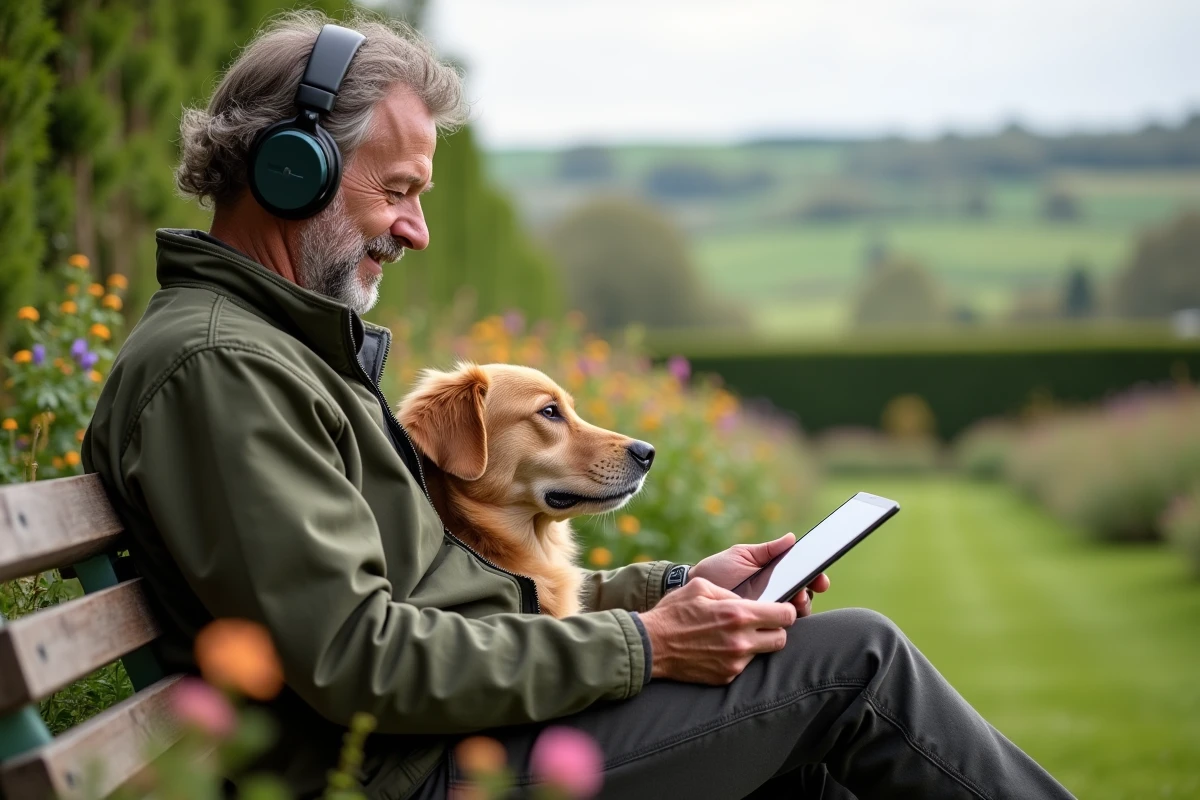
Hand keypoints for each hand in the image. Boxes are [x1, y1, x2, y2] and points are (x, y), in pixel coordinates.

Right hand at [638, 577, 797, 683]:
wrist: (650, 646)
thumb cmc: (673, 612)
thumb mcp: (701, 587)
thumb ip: (731, 592)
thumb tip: (748, 601)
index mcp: (738, 614)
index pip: (785, 616)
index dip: (786, 611)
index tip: (780, 610)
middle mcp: (741, 641)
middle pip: (782, 639)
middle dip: (776, 629)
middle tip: (762, 624)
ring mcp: (734, 662)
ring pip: (764, 654)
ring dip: (756, 644)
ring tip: (736, 635)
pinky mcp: (726, 677)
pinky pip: (744, 666)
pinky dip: (738, 657)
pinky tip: (720, 648)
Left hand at [689, 533, 830, 616]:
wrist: (694, 591)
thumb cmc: (718, 570)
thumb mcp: (742, 556)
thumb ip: (767, 550)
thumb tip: (791, 538)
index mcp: (776, 576)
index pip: (803, 578)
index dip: (816, 579)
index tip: (820, 579)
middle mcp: (776, 596)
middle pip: (803, 598)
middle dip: (809, 595)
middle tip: (802, 593)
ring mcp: (766, 614)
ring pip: (793, 616)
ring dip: (798, 609)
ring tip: (793, 602)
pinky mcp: (755, 629)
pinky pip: (774, 630)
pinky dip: (781, 625)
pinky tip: (780, 619)